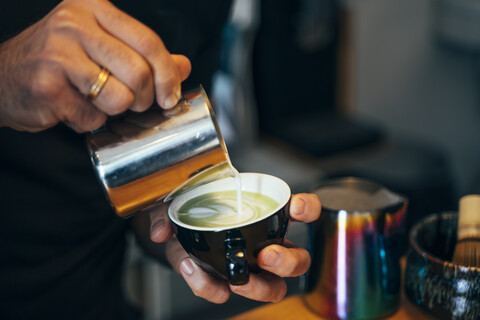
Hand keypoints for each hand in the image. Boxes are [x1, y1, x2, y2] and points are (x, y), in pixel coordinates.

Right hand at [0, 0, 190, 131]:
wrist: (3, 77)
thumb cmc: (58, 61)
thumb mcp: (102, 46)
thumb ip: (144, 53)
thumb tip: (183, 66)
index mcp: (93, 8)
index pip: (149, 42)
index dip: (167, 74)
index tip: (171, 95)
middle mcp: (74, 25)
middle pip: (139, 72)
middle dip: (144, 98)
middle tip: (133, 102)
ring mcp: (58, 55)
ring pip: (120, 97)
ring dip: (115, 110)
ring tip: (97, 101)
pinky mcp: (48, 86)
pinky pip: (93, 117)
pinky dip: (90, 120)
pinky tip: (75, 107)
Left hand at [149, 193, 320, 302]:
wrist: (172, 230)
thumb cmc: (191, 207)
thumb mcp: (180, 198)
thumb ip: (169, 208)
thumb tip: (162, 230)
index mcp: (265, 213)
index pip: (300, 209)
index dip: (307, 209)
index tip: (296, 208)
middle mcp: (264, 243)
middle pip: (297, 260)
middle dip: (287, 261)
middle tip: (266, 256)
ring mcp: (248, 266)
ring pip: (273, 287)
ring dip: (259, 288)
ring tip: (236, 280)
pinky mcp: (223, 281)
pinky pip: (222, 292)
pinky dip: (208, 286)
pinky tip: (193, 271)